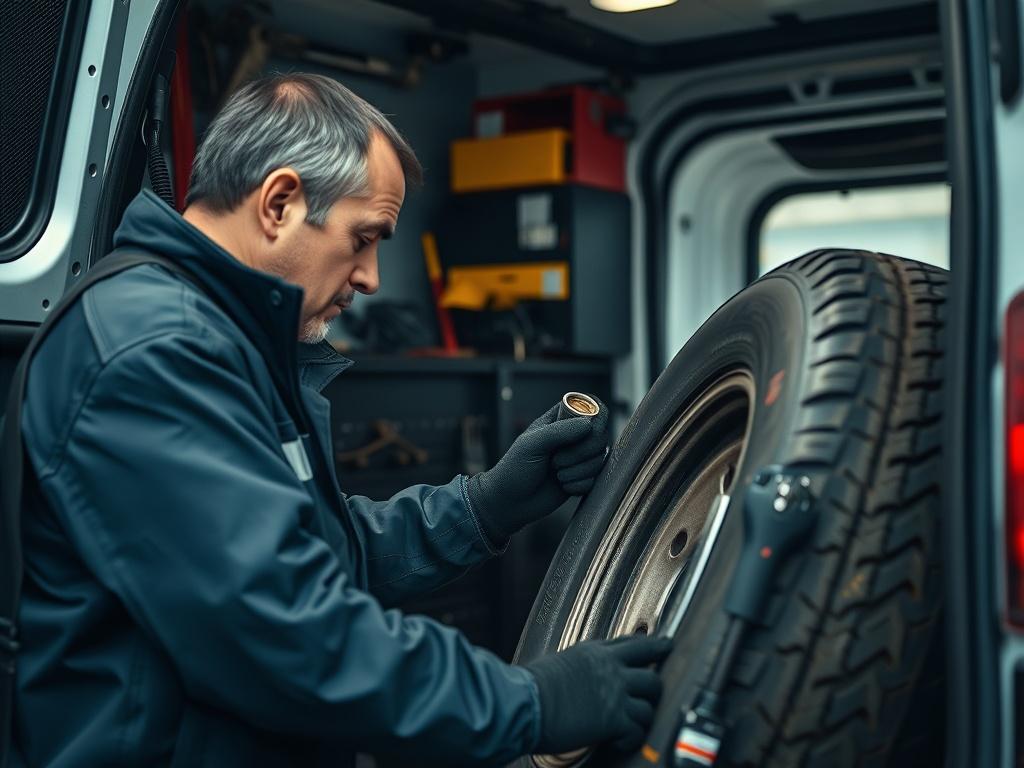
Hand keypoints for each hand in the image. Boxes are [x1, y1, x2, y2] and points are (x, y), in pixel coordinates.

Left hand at [467, 399, 609, 542]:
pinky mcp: (582, 479)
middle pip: (600, 436)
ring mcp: (579, 459)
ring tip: (555, 475)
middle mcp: (573, 437)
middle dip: (581, 452)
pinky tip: (561, 486)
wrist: (510, 502)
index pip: (591, 408)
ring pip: (598, 459)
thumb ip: (559, 431)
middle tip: (555, 462)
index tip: (587, 430)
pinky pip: (594, 480)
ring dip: (577, 471)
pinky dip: (578, 485)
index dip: (596, 417)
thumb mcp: (532, 444)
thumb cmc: (515, 468)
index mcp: (560, 420)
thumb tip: (589, 425)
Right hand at [524, 635, 671, 754]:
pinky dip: (631, 738)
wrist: (524, 703)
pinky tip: (620, 740)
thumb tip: (583, 676)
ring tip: (633, 723)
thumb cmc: (530, 686)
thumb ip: (581, 665)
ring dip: (643, 715)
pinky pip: (638, 729)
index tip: (662, 645)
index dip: (652, 645)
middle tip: (656, 691)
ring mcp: (615, 692)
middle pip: (651, 670)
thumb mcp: (560, 662)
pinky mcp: (614, 719)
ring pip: (650, 701)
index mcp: (594, 652)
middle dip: (655, 683)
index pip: (632, 643)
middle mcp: (609, 668)